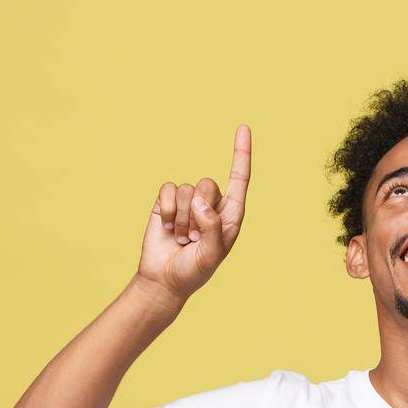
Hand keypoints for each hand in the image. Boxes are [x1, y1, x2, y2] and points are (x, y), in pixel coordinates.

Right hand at [137, 124, 251, 303]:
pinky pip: (168, 189)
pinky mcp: (167, 202)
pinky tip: (168, 228)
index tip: (243, 127)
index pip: (239, 179)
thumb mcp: (211, 255)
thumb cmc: (193, 271)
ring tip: (181, 238)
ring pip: (186, 189)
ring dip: (182, 218)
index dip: (241, 153)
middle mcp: (212, 205)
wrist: (164, 280)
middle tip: (193, 239)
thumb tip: (200, 201)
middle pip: (208, 184)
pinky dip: (167, 210)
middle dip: (197, 213)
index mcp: (231, 215)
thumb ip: (212, 228)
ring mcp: (189, 203)